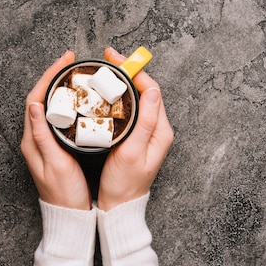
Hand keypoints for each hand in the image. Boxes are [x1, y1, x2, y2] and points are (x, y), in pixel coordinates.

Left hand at [21, 51, 91, 209]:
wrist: (68, 216)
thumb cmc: (64, 194)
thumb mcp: (56, 164)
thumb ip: (44, 136)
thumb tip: (34, 106)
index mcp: (32, 140)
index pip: (36, 98)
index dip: (50, 77)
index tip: (65, 62)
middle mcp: (33, 138)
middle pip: (39, 97)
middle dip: (54, 76)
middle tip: (71, 61)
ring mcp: (42, 141)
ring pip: (47, 105)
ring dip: (58, 86)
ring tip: (73, 74)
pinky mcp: (51, 146)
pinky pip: (55, 115)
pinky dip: (63, 101)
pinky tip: (75, 98)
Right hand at [97, 47, 173, 210]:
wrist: (120, 206)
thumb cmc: (124, 184)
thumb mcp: (132, 153)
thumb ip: (145, 122)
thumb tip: (152, 91)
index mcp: (160, 130)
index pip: (151, 90)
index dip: (133, 71)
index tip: (115, 59)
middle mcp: (157, 128)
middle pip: (145, 90)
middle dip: (127, 71)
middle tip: (107, 58)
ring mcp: (148, 132)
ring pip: (137, 98)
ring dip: (123, 81)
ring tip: (105, 70)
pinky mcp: (137, 136)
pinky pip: (131, 108)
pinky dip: (119, 95)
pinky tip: (107, 93)